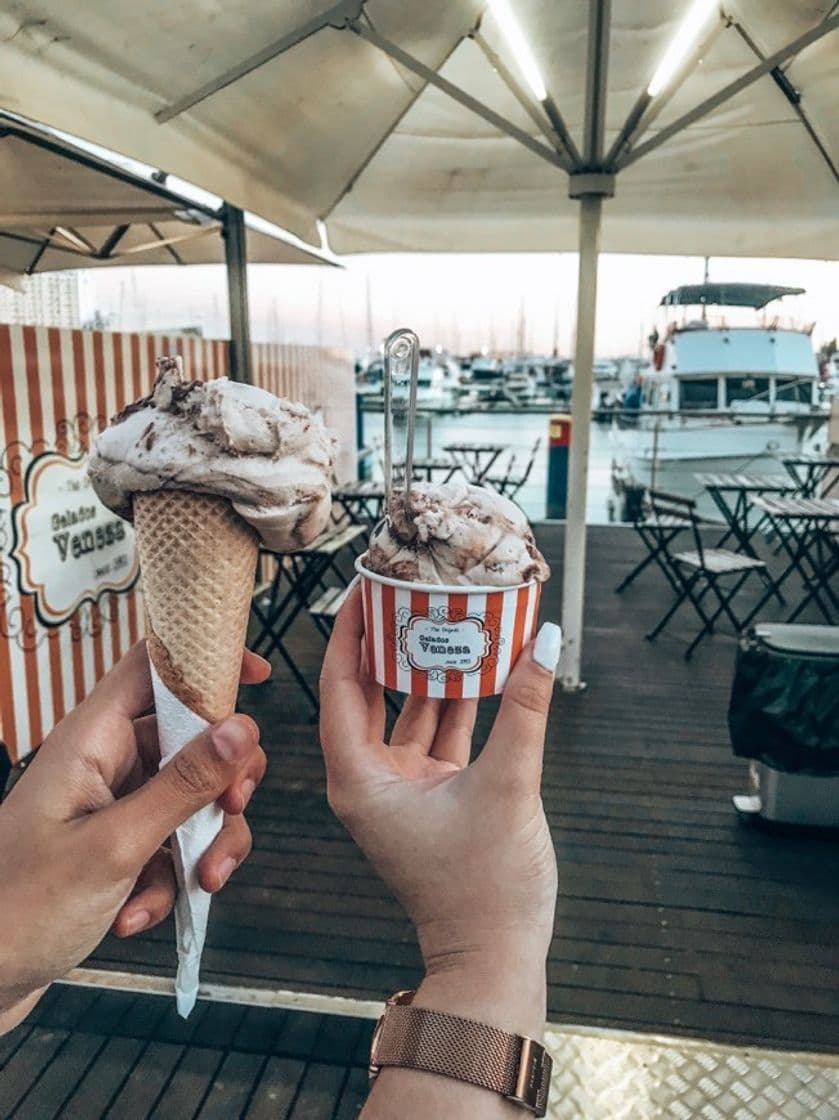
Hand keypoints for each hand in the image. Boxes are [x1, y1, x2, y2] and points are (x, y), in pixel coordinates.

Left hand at [0, 642, 267, 1031]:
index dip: (207, 659)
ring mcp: (116, 804)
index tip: (259, 676)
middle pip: (194, 736)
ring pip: (195, 797)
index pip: (155, 664)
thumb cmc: (18, 910)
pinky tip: (139, 913)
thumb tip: (241, 728)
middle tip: (232, 808)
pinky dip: (172, 879)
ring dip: (205, 843)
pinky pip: (175, 844)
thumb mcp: (116, 845)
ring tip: (197, 882)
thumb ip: (183, 784)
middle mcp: (107, 762)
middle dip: (226, 780)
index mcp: (93, 738)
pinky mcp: (122, 844)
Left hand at [320, 587, 559, 1039]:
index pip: (340, 684)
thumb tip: (545, 641)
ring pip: (409, 709)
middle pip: (370, 690)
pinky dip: (458, 703)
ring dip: (430, 668)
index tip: (367, 585)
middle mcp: (370, 777)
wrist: (497, 958)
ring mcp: (401, 787)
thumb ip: (525, 709)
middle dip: (390, 640)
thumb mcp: (507, 785)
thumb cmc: (484, 890)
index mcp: (358, 777)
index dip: (351, 630)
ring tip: (449, 614)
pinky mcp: (432, 795)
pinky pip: (438, 733)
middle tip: (408, 589)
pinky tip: (482, 665)